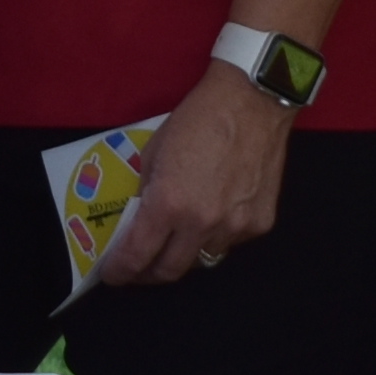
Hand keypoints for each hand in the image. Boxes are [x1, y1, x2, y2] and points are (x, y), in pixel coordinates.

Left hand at [90, 58, 288, 285]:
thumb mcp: (154, 152)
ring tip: (180, 235)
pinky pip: (232, 242)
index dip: (121, 271)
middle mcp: (202, 223)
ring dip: (186, 252)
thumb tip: (140, 220)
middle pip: (171, 271)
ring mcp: (236, 227)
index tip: (114, 274)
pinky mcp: (261, 223)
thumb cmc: (197, 118)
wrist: (252, 101)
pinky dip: (218, 235)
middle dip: (149, 273)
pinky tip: (216, 213)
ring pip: (203, 258)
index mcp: (169, 204)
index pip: (138, 256)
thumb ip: (146, 192)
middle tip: (141, 266)